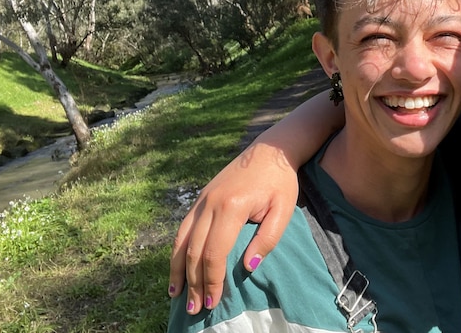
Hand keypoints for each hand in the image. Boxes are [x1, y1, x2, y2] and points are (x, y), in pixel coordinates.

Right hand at [168, 141, 298, 313]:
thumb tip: (247, 269)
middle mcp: (210, 203)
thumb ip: (267, 239)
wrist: (270, 150)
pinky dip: (177, 250)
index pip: (214, 252)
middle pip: (194, 250)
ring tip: (177, 295)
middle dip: (193, 283)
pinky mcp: (201, 198)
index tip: (214, 302)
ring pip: (182, 240)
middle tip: (196, 309)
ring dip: (178, 270)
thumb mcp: (284, 210)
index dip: (212, 280)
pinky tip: (177, 267)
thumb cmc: (280, 181)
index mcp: (231, 207)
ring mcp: (202, 199)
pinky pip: (183, 228)